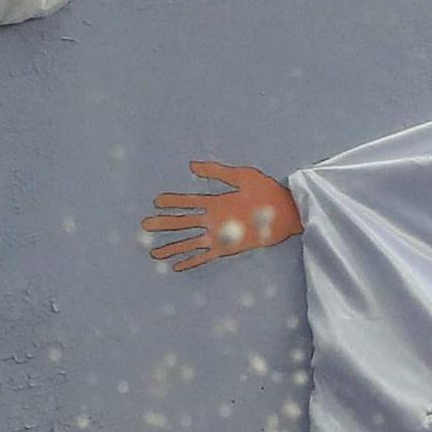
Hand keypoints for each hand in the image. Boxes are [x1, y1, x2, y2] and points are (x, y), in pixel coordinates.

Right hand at [145, 160, 302, 269]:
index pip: (188, 202)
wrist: (286, 211)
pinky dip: (191, 261)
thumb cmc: (267, 191)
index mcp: (216, 202)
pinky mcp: (228, 248)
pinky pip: (205, 256)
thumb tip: (191, 165)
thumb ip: (217, 172)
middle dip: (164, 224)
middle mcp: (214, 219)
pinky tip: (177, 266)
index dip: (173, 201)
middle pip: (183, 223)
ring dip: (172, 246)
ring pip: (189, 242)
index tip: (156, 201)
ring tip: (154, 251)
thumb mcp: (242, 176)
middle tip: (145, 224)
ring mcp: (219, 235)